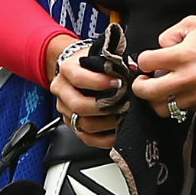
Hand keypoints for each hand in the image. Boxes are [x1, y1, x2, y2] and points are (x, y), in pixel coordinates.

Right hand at [48, 32, 123, 148]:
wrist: (78, 68)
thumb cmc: (93, 62)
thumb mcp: (100, 55)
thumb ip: (113, 61)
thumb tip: (133, 70)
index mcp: (67, 69)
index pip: (78, 78)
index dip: (99, 82)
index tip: (119, 83)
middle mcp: (62, 90)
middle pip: (78, 105)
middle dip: (104, 107)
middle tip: (123, 104)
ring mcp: (65, 109)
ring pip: (82, 124)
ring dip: (106, 123)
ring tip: (123, 117)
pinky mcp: (71, 124)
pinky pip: (86, 137)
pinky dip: (104, 139)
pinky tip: (117, 132)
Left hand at [132, 0, 195, 117]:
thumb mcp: (194, 24)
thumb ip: (171, 34)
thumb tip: (160, 47)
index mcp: (182, 56)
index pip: (146, 62)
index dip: (143, 61)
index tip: (147, 62)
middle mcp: (188, 78)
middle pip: (147, 92)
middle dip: (139, 87)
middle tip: (142, 83)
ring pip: (163, 108)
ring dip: (159, 99)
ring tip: (162, 91)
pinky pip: (185, 110)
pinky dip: (181, 102)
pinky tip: (186, 91)